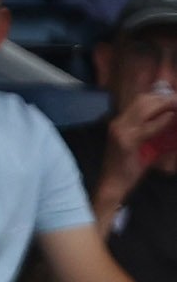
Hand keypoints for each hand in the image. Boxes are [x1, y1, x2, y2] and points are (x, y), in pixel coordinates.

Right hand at [102, 87, 176, 201]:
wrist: (112, 185)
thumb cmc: (127, 168)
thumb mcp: (139, 146)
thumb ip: (151, 133)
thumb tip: (171, 122)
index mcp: (120, 123)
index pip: (140, 101)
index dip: (159, 96)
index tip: (174, 98)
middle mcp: (118, 123)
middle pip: (142, 100)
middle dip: (164, 98)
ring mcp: (120, 131)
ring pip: (144, 108)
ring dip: (164, 104)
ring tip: (176, 105)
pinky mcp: (126, 141)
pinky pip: (148, 127)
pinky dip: (161, 121)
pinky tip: (171, 118)